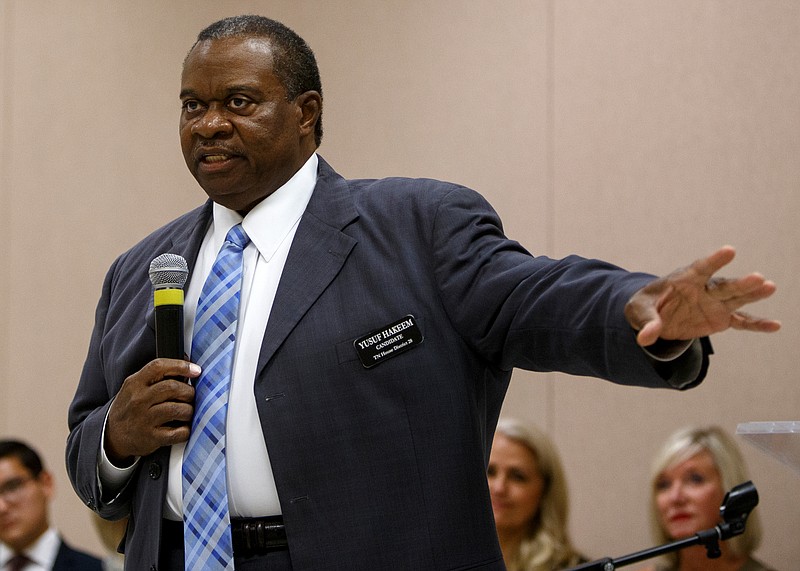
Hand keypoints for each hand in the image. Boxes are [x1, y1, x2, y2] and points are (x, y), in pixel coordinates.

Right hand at [105, 359, 199, 464]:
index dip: (181, 366)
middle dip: (189, 391)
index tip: (196, 370)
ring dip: (189, 410)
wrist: (112, 436)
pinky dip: (186, 430)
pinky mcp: (151, 438)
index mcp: (135, 383)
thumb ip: (156, 377)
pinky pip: (178, 433)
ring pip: (178, 409)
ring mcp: (144, 419)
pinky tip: (184, 427)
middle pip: (172, 388)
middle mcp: (139, 400)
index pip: (159, 367)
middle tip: (191, 396)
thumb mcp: (135, 387)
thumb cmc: (130, 407)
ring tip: (188, 411)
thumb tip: (188, 366)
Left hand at [624, 246, 779, 346]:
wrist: (655, 316)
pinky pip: (741, 321)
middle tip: (759, 278)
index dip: (714, 260)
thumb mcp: (639, 311)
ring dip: (753, 294)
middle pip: (724, 285)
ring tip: (769, 287)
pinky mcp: (721, 318)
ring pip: (737, 298)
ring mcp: (715, 303)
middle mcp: (704, 289)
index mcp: (684, 279)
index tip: (729, 251)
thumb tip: (645, 338)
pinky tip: (774, 325)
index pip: (700, 268)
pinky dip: (757, 324)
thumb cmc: (647, 306)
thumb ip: (646, 322)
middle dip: (741, 283)